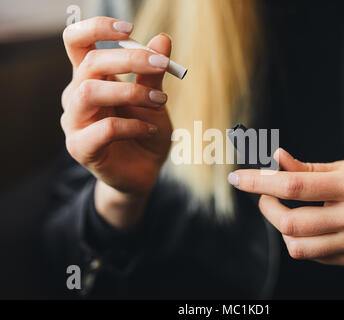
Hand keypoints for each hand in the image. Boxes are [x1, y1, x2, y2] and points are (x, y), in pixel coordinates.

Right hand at [61, 17, 172, 227]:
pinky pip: (105, 129)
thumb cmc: (145, 131)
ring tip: (161, 101)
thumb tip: (163, 39)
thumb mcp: (154, 98)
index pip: (76, 42)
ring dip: (131, 91)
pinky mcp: (81, 149)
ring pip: (89, 93)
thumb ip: (153, 73)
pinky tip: (150, 129)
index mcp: (91, 79)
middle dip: (129, 59)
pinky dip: (134, 125)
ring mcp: (75, 124)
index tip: (129, 27)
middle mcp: (77, 97)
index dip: (96, 28)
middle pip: (89, 64)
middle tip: (161, 65)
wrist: (143, 172)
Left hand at [227, 149, 343, 265]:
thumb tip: (275, 159)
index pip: (293, 185)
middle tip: (266, 195)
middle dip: (267, 208)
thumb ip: (307, 168)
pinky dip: (302, 240)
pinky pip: (314, 255)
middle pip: (291, 223)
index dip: (259, 182)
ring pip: (298, 246)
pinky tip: (310, 225)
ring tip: (289, 211)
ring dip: (282, 228)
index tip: (238, 179)